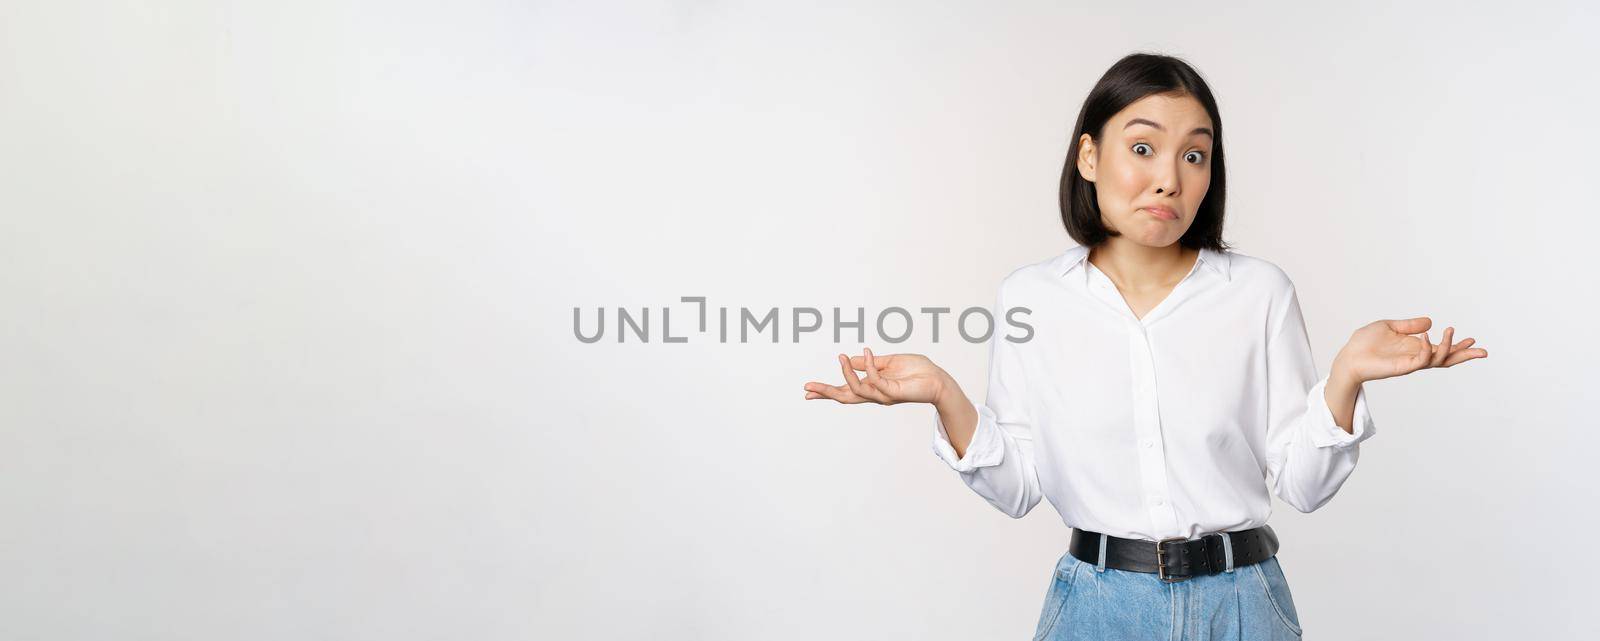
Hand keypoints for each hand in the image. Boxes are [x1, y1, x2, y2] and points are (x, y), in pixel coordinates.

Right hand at [803, 347, 948, 405]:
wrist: (938, 379)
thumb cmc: (917, 371)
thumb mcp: (888, 362)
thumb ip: (869, 363)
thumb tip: (850, 359)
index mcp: (873, 387)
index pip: (846, 390)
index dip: (827, 390)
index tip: (809, 390)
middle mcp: (875, 394)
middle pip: (845, 397)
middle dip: (826, 393)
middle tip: (808, 389)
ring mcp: (883, 395)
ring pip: (856, 389)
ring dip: (846, 372)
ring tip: (841, 357)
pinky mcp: (893, 391)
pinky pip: (874, 378)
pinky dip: (868, 365)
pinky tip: (867, 351)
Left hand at [1332, 316, 1487, 383]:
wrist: (1349, 356)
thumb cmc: (1365, 343)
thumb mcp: (1389, 327)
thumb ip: (1410, 325)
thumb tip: (1430, 321)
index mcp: (1415, 348)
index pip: (1441, 349)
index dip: (1457, 345)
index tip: (1473, 340)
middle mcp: (1416, 357)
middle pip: (1447, 359)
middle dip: (1464, 355)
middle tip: (1482, 351)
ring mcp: (1410, 363)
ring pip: (1437, 360)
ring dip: (1448, 347)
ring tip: (1450, 331)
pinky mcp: (1402, 367)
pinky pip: (1421, 360)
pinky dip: (1427, 349)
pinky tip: (1426, 337)